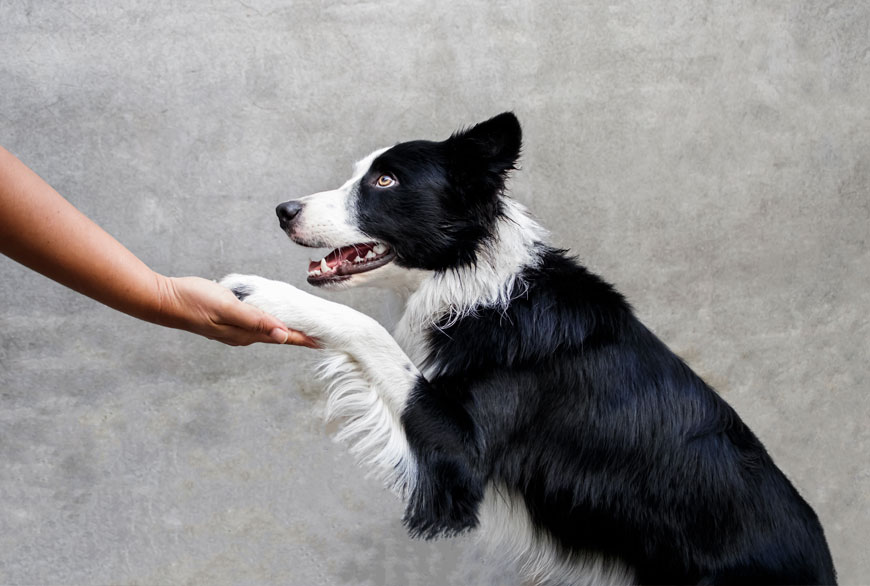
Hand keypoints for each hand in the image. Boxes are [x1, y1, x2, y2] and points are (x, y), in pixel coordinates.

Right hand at [156, 276, 317, 346]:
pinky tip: (271, 314)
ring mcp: (233, 329)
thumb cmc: (194, 301)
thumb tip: (283, 334)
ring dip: (284, 327)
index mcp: (245, 333)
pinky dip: (267, 318)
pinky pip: (253, 321)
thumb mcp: (228, 307)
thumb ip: (256, 320)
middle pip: (277, 335)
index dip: (303, 339)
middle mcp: (241, 335)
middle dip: (299, 335)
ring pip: (266, 328)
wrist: (164, 300)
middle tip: (319, 334)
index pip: (282, 337)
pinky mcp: (226, 320)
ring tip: (302, 325)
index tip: (323, 341)